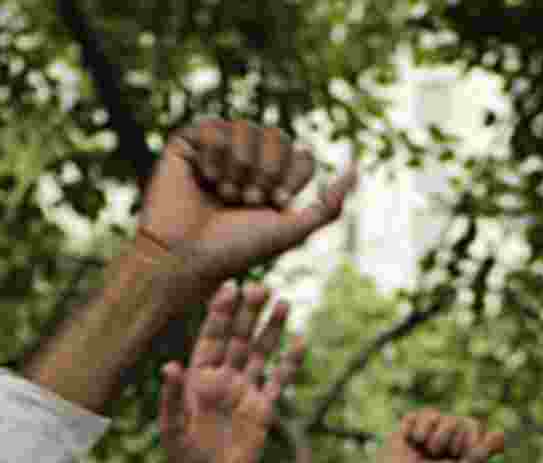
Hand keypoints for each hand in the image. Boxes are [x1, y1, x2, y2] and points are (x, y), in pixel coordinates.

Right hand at [140, 119, 356, 288]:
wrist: (186, 258)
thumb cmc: (235, 251)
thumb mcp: (291, 231)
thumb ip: (328, 206)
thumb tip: (356, 169)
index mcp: (272, 180)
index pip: (301, 154)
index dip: (292, 175)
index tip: (276, 203)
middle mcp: (246, 161)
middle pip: (278, 135)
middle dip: (268, 171)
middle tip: (247, 200)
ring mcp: (217, 149)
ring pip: (246, 127)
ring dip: (241, 166)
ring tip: (225, 194)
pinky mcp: (188, 143)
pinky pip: (214, 125)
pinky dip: (215, 156)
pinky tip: (205, 179)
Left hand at [162, 281, 303, 462]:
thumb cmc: (183, 456)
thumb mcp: (172, 428)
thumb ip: (171, 398)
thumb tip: (169, 367)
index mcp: (199, 376)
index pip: (211, 337)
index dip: (220, 314)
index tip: (229, 288)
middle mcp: (223, 378)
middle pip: (239, 338)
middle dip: (248, 314)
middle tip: (260, 287)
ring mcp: (245, 391)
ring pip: (261, 353)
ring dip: (271, 329)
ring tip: (283, 303)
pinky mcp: (263, 410)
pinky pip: (279, 381)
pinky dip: (290, 363)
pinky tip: (300, 341)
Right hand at [363, 410, 504, 462]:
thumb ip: (480, 456)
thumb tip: (500, 433)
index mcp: (466, 448)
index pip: (478, 428)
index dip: (469, 442)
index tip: (459, 456)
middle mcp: (453, 435)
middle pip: (464, 421)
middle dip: (450, 441)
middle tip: (437, 457)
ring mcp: (434, 426)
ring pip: (444, 417)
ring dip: (433, 439)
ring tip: (424, 451)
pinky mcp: (415, 420)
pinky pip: (424, 415)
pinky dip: (417, 431)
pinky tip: (411, 441)